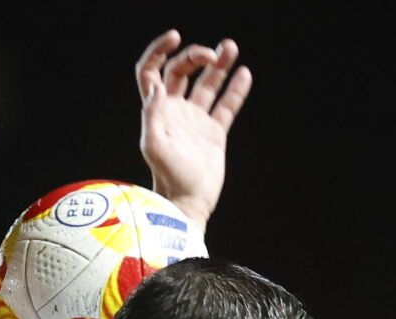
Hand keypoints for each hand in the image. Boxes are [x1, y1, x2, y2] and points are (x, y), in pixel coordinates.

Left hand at [135, 31, 252, 228]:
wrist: (188, 204)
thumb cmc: (168, 178)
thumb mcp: (154, 147)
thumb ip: (153, 115)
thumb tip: (155, 87)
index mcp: (157, 111)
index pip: (152, 72)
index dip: (159, 51)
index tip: (176, 37)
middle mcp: (175, 112)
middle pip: (182, 72)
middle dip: (195, 57)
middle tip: (213, 54)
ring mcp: (195, 121)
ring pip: (207, 84)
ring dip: (219, 65)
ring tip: (231, 48)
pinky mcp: (214, 133)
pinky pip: (226, 105)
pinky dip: (235, 90)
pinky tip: (244, 74)